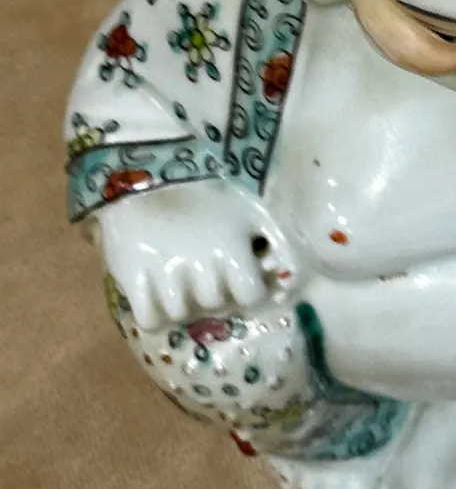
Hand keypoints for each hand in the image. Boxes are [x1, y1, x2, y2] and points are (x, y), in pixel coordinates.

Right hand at [96, 180, 292, 330]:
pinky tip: (154, 296)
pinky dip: (153, 314)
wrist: (147, 171)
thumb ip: (275, 243)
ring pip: (180, 313)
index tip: (238, 282)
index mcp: (232, 246)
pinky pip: (148, 317)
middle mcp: (201, 263)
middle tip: (204, 278)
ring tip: (179, 284)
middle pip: (213, 303)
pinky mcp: (132, 273)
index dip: (245, 291)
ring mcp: (165, 270)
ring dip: (181, 304)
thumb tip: (289, 283)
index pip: (249, 295)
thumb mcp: (250, 212)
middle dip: (211, 294)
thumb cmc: (208, 192)